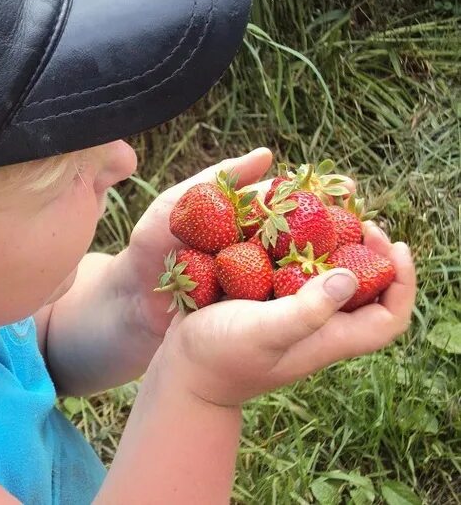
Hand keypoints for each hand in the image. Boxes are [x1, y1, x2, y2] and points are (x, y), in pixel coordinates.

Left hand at [114, 147, 355, 339]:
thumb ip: (217, 180)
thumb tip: (269, 154)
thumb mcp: (176, 206)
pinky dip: (307, 296)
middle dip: (336, 232)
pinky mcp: (249, 309)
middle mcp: (252, 245)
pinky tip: (332, 296)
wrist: (129, 303)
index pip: (289, 201)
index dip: (319, 196)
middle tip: (371, 232)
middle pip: (303, 234)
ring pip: (299, 269)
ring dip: (330, 266)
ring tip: (365, 263)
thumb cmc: (149, 248)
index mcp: (241, 217)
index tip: (348, 191)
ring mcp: (253, 279)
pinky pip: (284, 300)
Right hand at [158, 223, 415, 406]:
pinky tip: (279, 226)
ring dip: (331, 246)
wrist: (182, 370)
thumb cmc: (222, 356)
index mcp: (328, 338)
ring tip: (321, 214)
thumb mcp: (265, 332)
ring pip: (327, 278)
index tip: (392, 243)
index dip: (402, 282)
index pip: (389, 318)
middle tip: (356, 219)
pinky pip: (292, 272)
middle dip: (368, 254)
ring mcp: (291, 314)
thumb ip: (307, 310)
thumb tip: (351, 277)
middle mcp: (317, 326)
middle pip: (364, 291)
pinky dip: (294, 247)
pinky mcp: (266, 304)